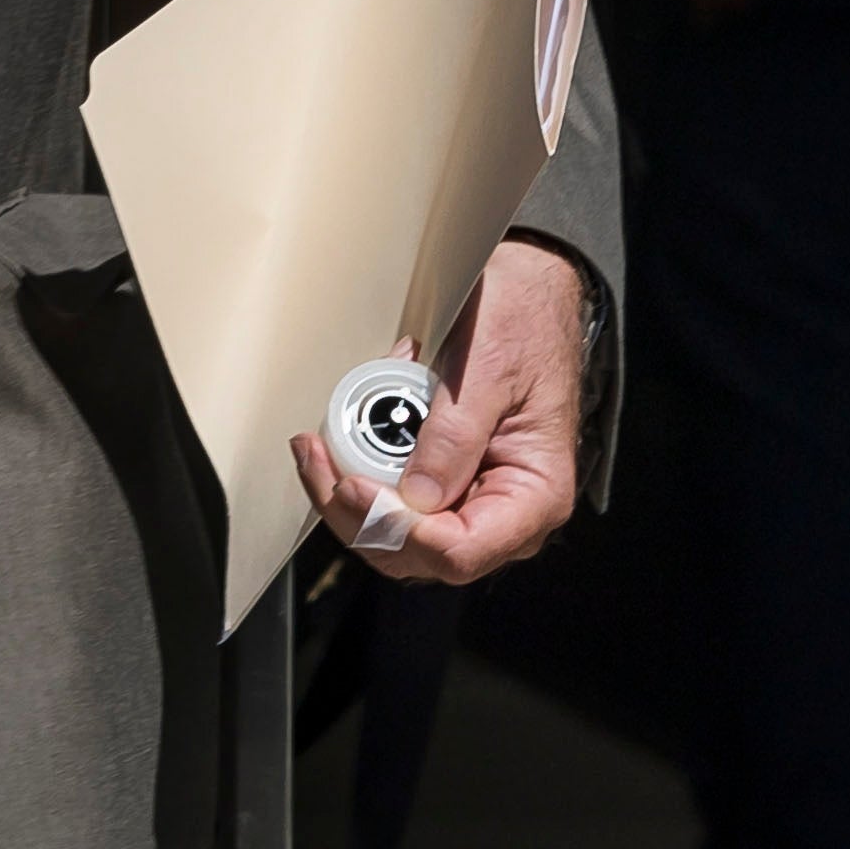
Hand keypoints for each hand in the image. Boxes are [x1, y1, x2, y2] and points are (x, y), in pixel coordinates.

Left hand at [293, 233, 588, 585]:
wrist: (527, 294)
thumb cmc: (521, 325)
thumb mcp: (487, 370)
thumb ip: (455, 436)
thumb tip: (415, 498)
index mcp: (534, 495)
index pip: (460, 552)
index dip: (398, 530)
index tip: (352, 483)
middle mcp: (505, 512)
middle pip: (418, 554)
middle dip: (356, 516)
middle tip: (315, 459)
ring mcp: (472, 500)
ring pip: (396, 536)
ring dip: (345, 499)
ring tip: (315, 447)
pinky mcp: (443, 481)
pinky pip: (392, 502)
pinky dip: (355, 478)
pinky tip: (332, 442)